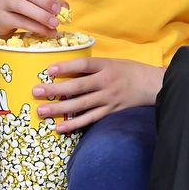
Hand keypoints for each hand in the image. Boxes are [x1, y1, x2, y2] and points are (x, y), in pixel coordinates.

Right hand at [0, 0, 64, 38]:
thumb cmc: (22, 3)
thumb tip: (65, 7)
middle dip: (45, 1)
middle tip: (57, 11)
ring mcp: (3, 1)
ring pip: (22, 6)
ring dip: (41, 16)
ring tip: (55, 23)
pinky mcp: (1, 17)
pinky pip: (20, 21)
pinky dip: (36, 27)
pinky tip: (47, 32)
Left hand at [34, 58, 164, 132]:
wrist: (152, 85)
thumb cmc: (129, 71)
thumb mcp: (112, 62)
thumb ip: (92, 66)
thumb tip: (66, 69)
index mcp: (107, 66)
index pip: (84, 65)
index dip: (67, 67)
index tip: (49, 70)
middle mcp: (106, 82)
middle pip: (78, 86)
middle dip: (56, 90)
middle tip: (36, 91)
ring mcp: (108, 99)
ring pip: (81, 105)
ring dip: (60, 108)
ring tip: (41, 111)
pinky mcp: (110, 112)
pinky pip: (90, 119)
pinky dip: (74, 124)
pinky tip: (59, 127)